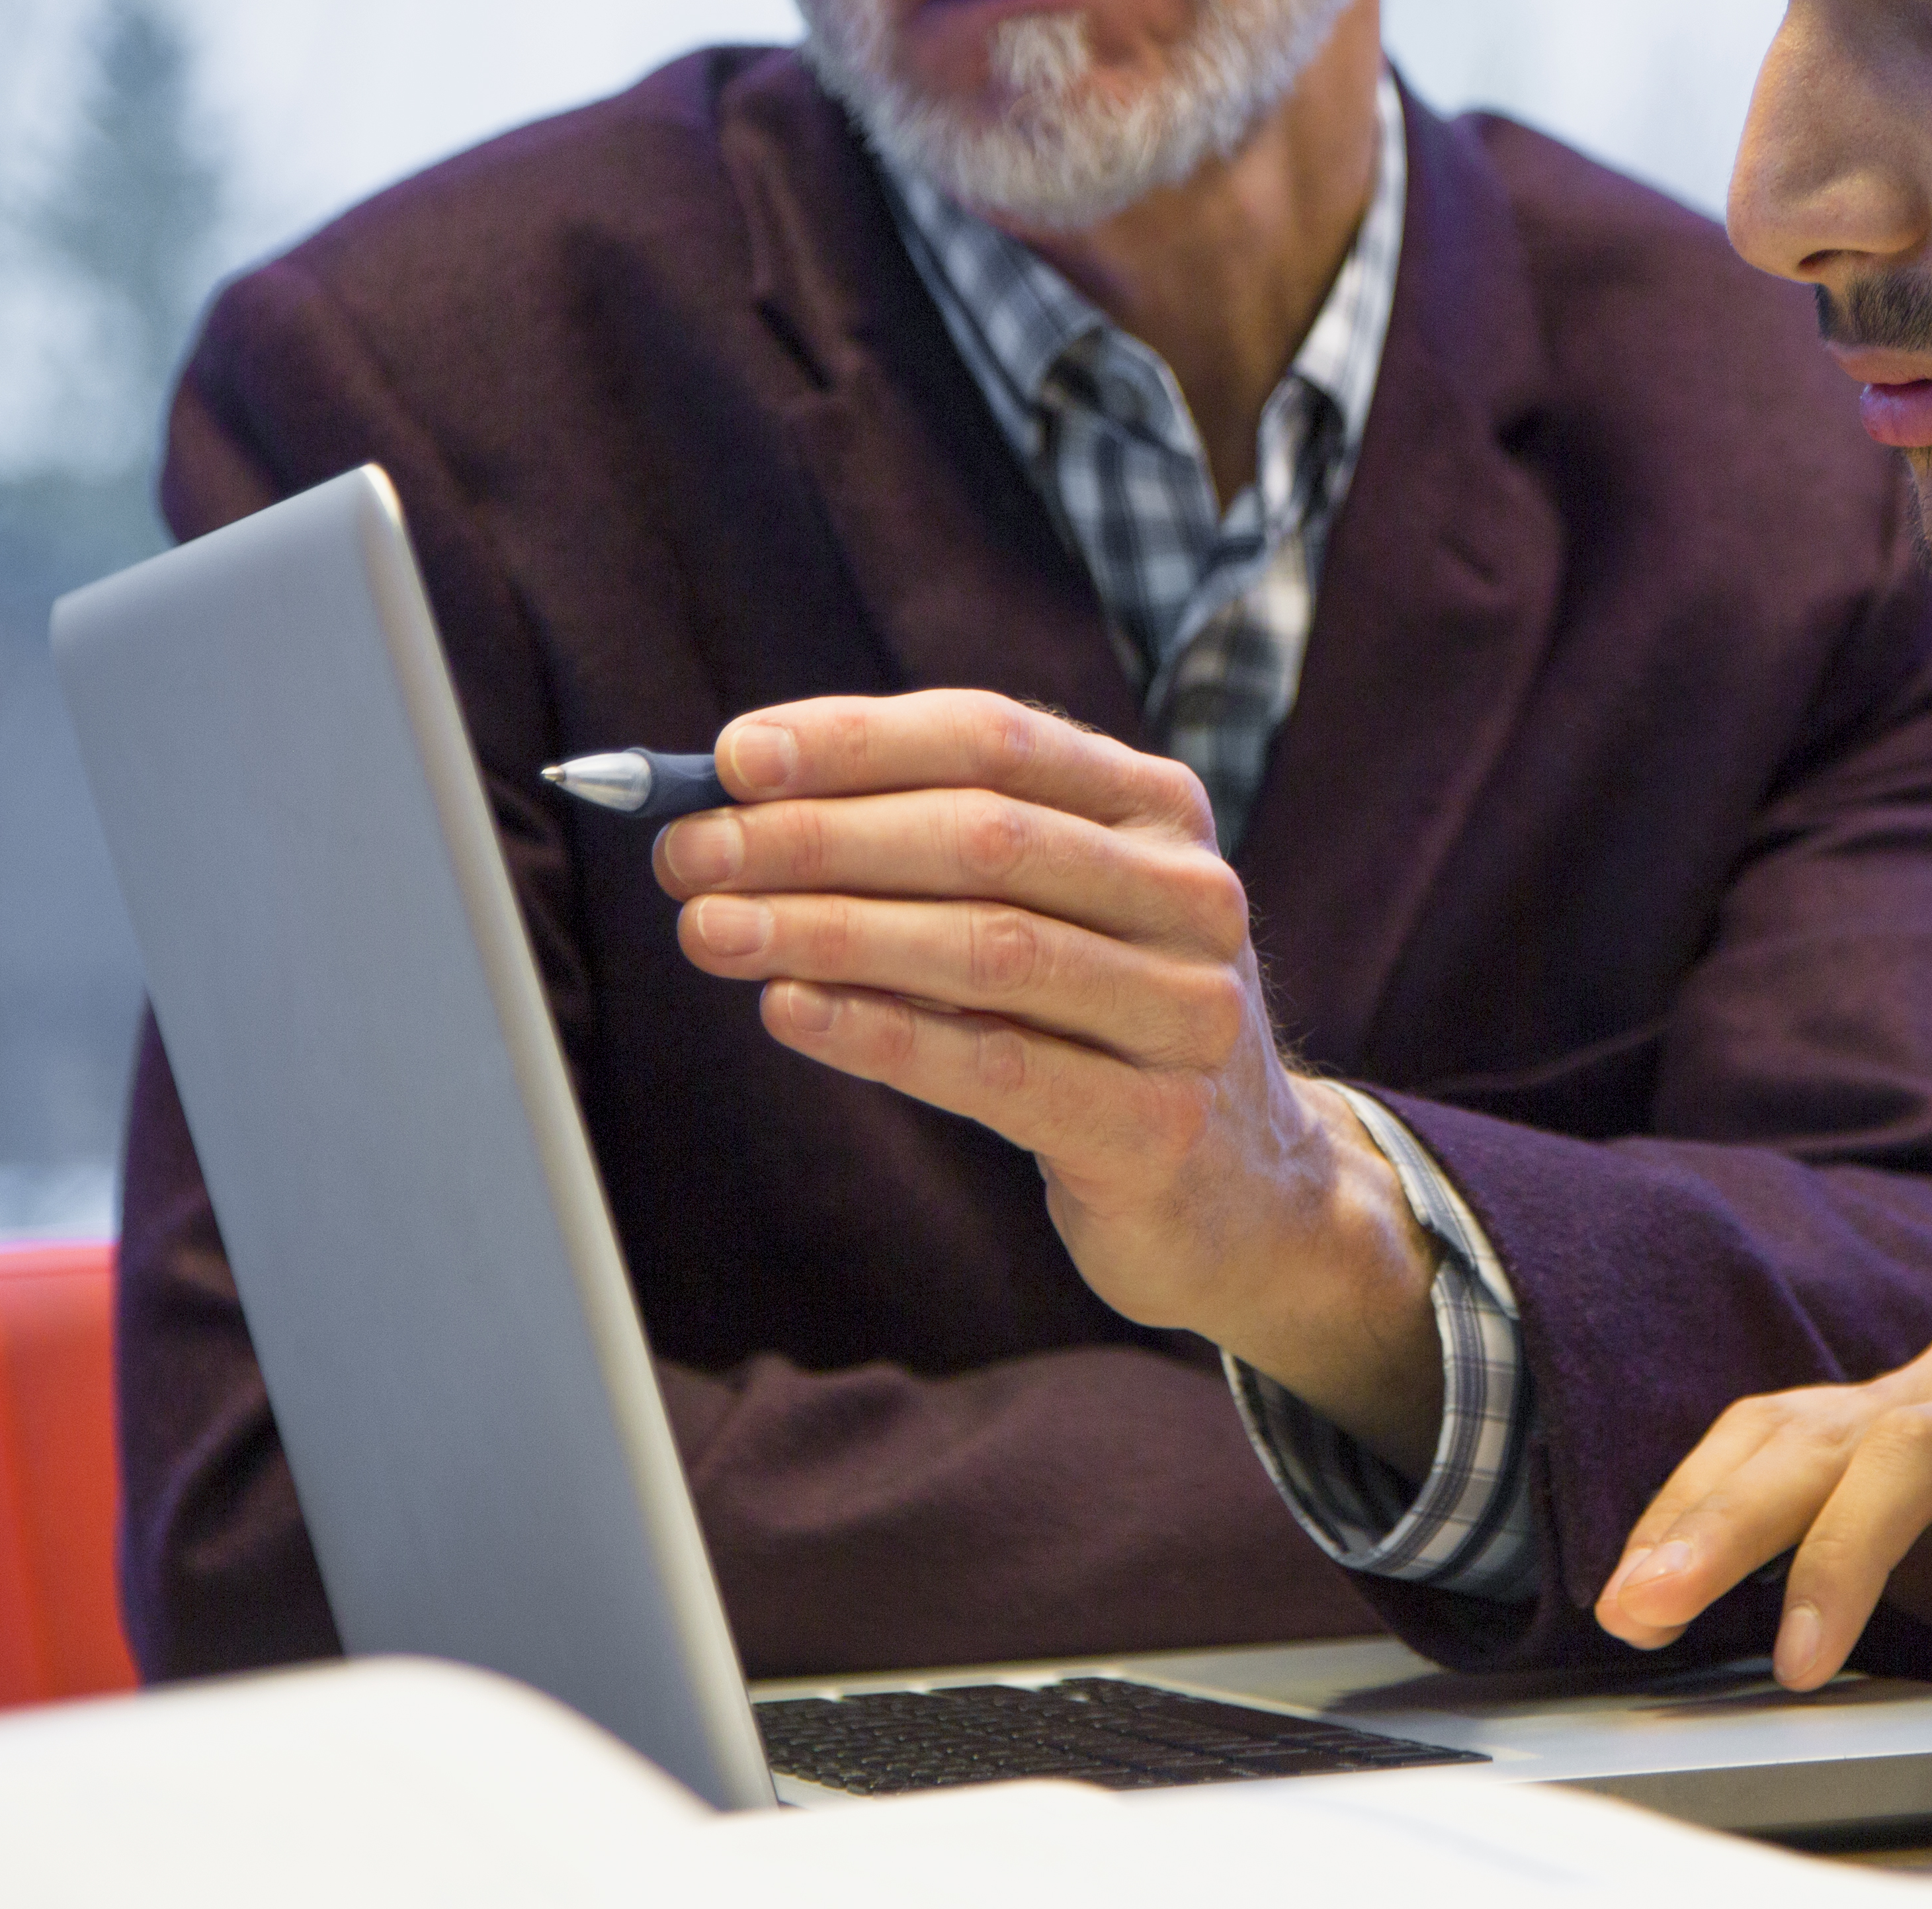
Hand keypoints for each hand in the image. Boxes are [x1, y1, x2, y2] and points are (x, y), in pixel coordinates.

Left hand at [651, 692, 1441, 1467]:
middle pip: (983, 838)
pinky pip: (998, 1068)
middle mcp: (1192, 895)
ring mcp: (1188, 1013)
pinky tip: (788, 1012)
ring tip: (709, 931)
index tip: (732, 759)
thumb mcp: (1054, 912)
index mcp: (1160, 809)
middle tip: (688, 855)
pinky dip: (881, 1033)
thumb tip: (740, 801)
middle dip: (817, 838)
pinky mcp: (1161, 1127)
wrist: (1243, 1193)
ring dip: (829, 930)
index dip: (857, 741)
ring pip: (987, 948)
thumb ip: (936, 850)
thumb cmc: (1098, 1028)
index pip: (995, 738)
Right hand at [1595, 1326, 1931, 1688]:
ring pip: (1769, 1428)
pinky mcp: (1860, 1412)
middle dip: (1721, 1526)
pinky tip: (1655, 1564)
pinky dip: (1702, 1506)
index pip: (1915, 1454)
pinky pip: (1763, 1445)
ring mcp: (1905, 1384)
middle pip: (1815, 1434)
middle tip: (1645, 1608)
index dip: (1844, 1552)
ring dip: (1687, 1516)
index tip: (1798, 1664)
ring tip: (1628, 1600)